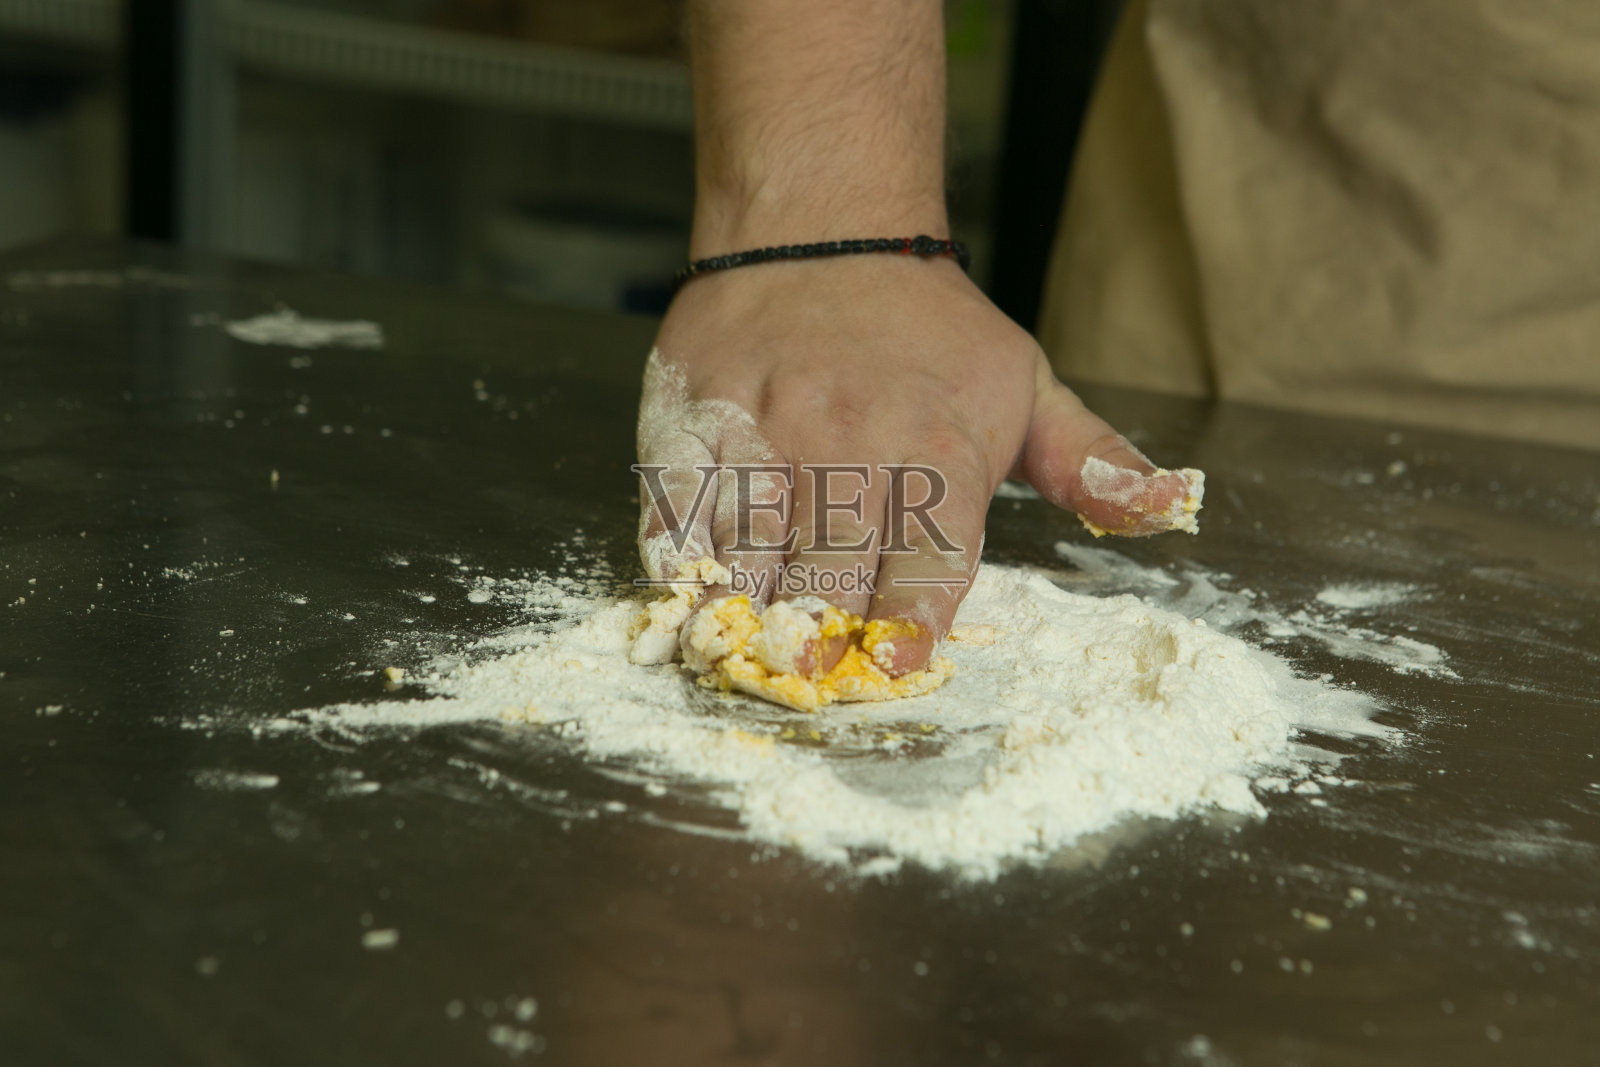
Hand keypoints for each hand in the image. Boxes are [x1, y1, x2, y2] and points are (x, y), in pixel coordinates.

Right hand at [636, 255, 1197, 673]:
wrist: (818, 223)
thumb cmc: (927, 325)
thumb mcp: (1028, 383)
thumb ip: (1092, 462)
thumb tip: (1170, 510)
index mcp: (940, 451)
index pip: (928, 560)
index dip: (909, 623)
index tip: (895, 666)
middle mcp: (852, 446)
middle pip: (830, 569)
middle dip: (820, 635)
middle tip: (810, 683)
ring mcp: (766, 434)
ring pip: (749, 548)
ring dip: (745, 614)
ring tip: (740, 660)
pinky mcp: (694, 420)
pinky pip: (680, 506)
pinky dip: (679, 560)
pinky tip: (683, 596)